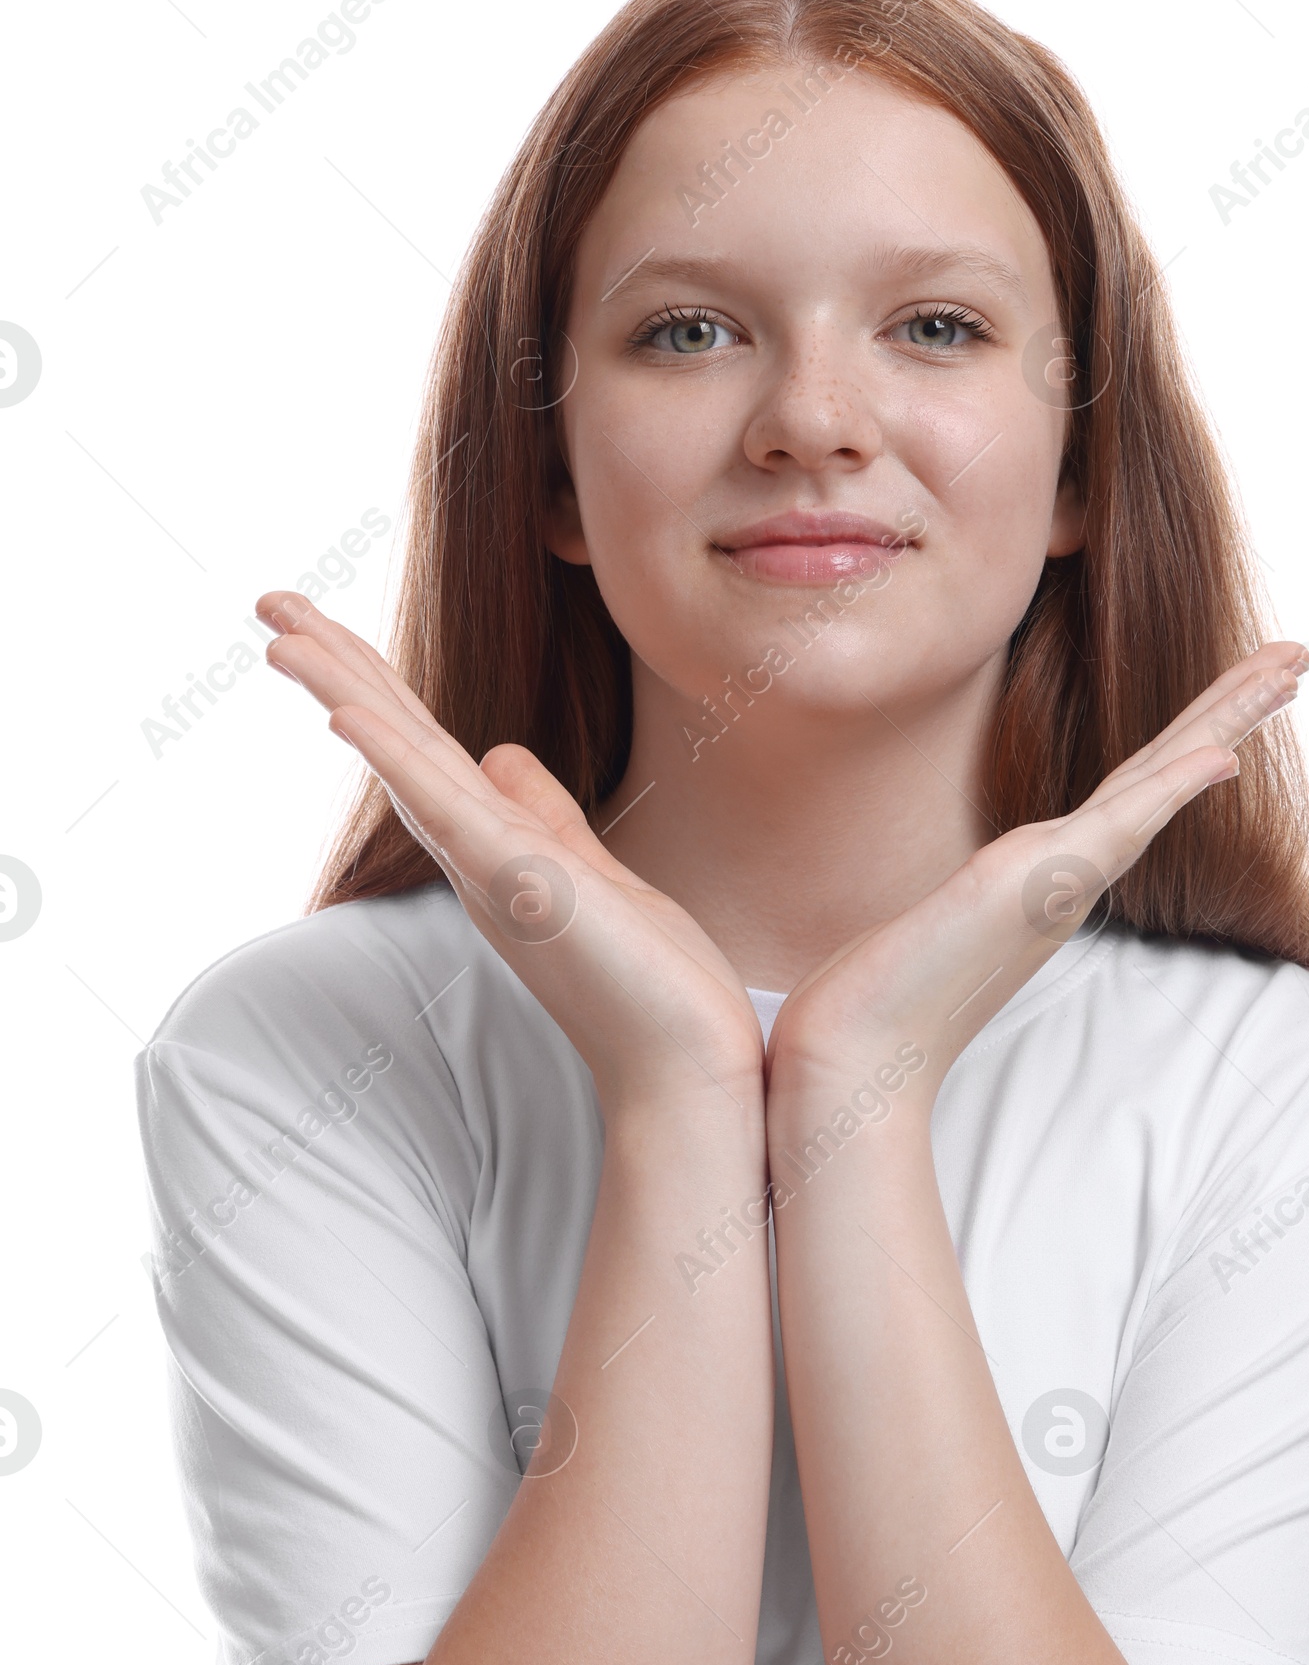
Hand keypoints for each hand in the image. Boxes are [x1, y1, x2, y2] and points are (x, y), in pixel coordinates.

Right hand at [256, 592, 765, 1121]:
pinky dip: (397, 764)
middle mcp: (477, 858)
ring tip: (280, 634)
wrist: (686, 1066)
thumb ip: (543, 816)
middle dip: (334, 666)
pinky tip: (347, 717)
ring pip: (405, 764)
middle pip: (396, 740)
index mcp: (493, 848)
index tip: (317, 624)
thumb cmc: (651, 983)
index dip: (370, 682)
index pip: (423, 746)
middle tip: (267, 597)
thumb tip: (502, 754)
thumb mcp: (591, 873)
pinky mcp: (524, 888)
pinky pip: (446, 815)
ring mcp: (493, 872)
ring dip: (342, 694)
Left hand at [767, 644, 1308, 1106]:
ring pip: (1161, 782)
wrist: (856, 1051)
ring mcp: (1063, 881)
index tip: (1239, 702)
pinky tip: (1222, 756)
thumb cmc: (879, 997)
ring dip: (1228, 720)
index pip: (1135, 786)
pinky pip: (1121, 825)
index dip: (1190, 736)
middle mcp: (1071, 873)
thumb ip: (967, 901)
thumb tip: (962, 902)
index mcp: (1051, 872)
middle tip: (1301, 656)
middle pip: (1169, 770)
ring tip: (1290, 668)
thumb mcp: (934, 921)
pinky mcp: (1040, 887)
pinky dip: (1172, 788)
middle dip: (1235, 708)